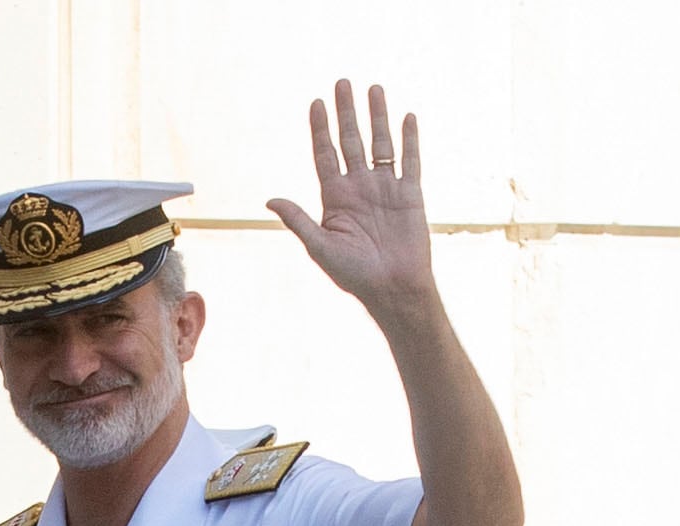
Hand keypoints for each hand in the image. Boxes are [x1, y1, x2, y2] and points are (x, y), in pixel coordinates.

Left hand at [267, 81, 437, 317]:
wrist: (392, 289)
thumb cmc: (354, 274)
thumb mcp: (319, 247)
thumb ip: (298, 220)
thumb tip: (269, 199)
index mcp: (335, 198)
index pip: (325, 154)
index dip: (320, 129)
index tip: (316, 103)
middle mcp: (359, 188)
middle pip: (351, 141)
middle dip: (347, 112)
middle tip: (342, 83)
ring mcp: (385, 189)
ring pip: (380, 144)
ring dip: (377, 117)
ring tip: (374, 88)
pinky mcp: (410, 195)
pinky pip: (410, 161)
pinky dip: (409, 139)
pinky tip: (407, 117)